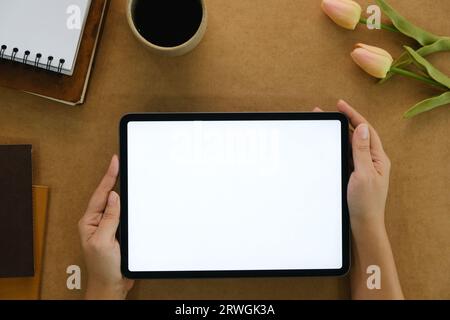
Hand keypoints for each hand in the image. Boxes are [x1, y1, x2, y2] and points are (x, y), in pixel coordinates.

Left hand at [78, 155, 133, 299]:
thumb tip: (114, 197)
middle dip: (113, 178)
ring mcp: (108, 226)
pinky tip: (132, 199)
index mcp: (90, 221)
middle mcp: (98, 221)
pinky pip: (123, 214)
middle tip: (120, 162)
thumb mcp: (104, 241)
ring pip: (116, 204)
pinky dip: (129, 205)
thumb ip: (109, 218)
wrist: (111, 284)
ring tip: (125, 174)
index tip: (114, 161)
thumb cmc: (103, 267)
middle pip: (107, 195)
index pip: (101, 194)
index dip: (109, 176)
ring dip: (122, 191)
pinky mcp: (117, 231)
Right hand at [314, 100, 390, 230]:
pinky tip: (327, 145)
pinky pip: (345, 156)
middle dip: (343, 122)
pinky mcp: (353, 175)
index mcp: (377, 158)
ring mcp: (362, 168)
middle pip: (357, 135)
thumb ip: (361, 151)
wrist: (362, 225)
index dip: (353, 115)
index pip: (365, 130)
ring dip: (338, 135)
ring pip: (349, 145)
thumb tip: (361, 128)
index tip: (340, 105)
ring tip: (325, 126)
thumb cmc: (366, 203)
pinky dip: (336, 148)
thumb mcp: (364, 174)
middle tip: (327, 113)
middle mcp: (371, 161)